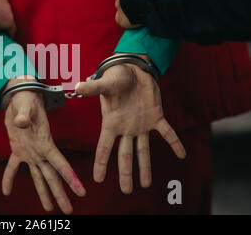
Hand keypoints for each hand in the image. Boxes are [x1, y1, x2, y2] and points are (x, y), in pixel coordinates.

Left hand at [2, 76, 85, 213]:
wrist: (21, 96)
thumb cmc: (27, 98)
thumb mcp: (26, 105)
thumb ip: (24, 115)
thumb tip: (22, 122)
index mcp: (45, 142)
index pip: (61, 164)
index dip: (71, 178)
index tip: (81, 191)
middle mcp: (40, 151)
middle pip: (52, 176)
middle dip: (61, 194)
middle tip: (69, 211)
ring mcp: (30, 152)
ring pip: (39, 176)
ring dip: (44, 192)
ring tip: (50, 209)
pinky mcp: (18, 150)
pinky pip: (13, 167)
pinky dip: (9, 178)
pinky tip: (6, 191)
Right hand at [76, 56, 185, 193]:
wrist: (132, 68)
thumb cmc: (116, 76)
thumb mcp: (104, 84)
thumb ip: (92, 88)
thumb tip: (77, 87)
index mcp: (111, 123)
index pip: (104, 148)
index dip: (101, 164)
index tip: (98, 180)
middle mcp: (125, 129)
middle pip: (124, 155)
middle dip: (125, 174)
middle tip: (127, 191)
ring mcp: (141, 125)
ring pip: (143, 151)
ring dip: (145, 167)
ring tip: (146, 184)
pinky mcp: (156, 117)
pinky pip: (167, 133)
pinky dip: (175, 143)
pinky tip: (181, 155)